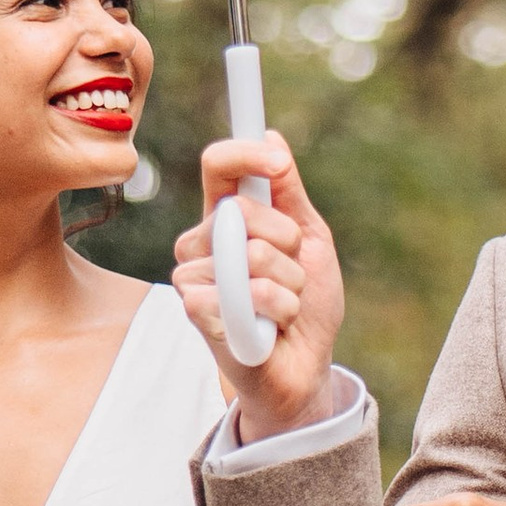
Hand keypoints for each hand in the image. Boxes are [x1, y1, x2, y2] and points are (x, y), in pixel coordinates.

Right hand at [173, 133, 347, 437]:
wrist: (304, 368)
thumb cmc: (305, 306)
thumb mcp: (310, 240)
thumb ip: (289, 192)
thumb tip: (271, 137)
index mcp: (227, 217)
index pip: (218, 168)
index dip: (243, 153)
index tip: (276, 160)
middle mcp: (203, 243)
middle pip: (243, 210)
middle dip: (287, 244)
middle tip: (291, 275)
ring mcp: (195, 277)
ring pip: (253, 255)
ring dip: (289, 285)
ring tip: (283, 306)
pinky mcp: (196, 311)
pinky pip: (247, 293)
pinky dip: (278, 311)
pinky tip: (269, 328)